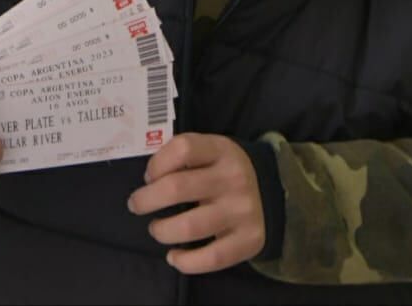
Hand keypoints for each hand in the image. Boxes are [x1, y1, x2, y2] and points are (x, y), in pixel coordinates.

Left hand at [128, 134, 265, 273]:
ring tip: (157, 229)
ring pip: (189, 227)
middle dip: (146, 199)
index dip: (157, 163)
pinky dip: (185, 262)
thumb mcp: (210, 151)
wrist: (274, 190)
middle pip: (177, 188)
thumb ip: (181, 157)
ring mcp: (243, 210)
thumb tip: (150, 181)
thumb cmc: (224, 170)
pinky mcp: (250, 240)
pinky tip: (173, 256)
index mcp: (221, 150)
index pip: (183, 149)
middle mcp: (234, 178)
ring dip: (162, 231)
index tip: (149, 176)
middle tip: (137, 205)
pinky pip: (212, 257)